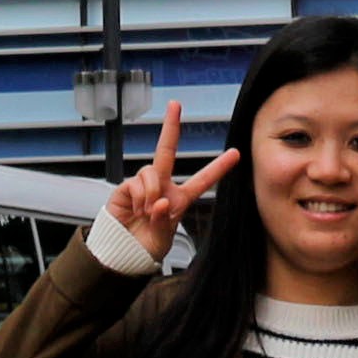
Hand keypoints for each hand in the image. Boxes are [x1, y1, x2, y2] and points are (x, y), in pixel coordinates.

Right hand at [108, 100, 233, 259]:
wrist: (121, 254)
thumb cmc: (145, 247)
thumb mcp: (162, 239)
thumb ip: (163, 221)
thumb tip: (158, 201)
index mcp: (178, 199)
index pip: (202, 181)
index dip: (219, 168)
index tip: (236, 154)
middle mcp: (161, 187)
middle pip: (167, 151)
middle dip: (170, 126)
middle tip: (175, 104)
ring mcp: (142, 185)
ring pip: (151, 171)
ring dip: (151, 191)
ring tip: (146, 212)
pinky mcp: (124, 189)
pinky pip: (134, 182)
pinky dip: (138, 197)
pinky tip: (136, 209)